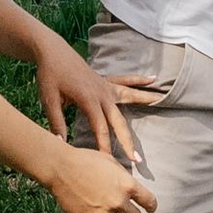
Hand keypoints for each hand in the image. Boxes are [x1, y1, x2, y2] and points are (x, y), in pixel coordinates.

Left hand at [33, 42, 165, 175]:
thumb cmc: (49, 75)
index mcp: (88, 100)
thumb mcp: (48, 100)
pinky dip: (138, 80)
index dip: (104, 146)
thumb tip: (59, 144)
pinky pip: (125, 80)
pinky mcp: (104, 80)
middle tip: (138, 159)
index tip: (108, 162)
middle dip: (128, 140)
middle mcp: (101, 93)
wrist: (52, 50)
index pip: (100, 128)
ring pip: (129, 96)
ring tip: (163, 102)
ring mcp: (105, 85)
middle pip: (118, 120)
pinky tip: (153, 78)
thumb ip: (56, 122)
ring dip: (145, 100)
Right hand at [49, 132, 158, 212]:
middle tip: (125, 210)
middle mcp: (118, 201)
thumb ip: (124, 176)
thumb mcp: (111, 161)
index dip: (150, 206)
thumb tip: (133, 187)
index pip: (150, 202)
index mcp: (127, 184)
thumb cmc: (85, 160)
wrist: (60, 167)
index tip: (148, 208)